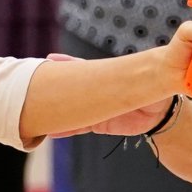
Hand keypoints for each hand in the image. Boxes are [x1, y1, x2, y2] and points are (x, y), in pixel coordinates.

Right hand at [41, 50, 169, 136]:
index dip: (62, 65)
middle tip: (32, 89)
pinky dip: (65, 130)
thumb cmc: (150, 86)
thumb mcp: (137, 74)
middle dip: (51, 90)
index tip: (48, 60)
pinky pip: (77, 127)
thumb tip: (124, 59)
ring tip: (34, 113)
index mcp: (100, 76)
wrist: (159, 111)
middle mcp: (93, 91)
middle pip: (67, 90)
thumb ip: (129, 70)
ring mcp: (92, 108)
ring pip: (69, 110)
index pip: (76, 69)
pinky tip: (50, 132)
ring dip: (55, 112)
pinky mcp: (96, 124)